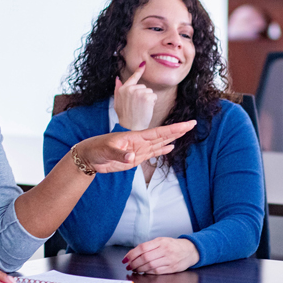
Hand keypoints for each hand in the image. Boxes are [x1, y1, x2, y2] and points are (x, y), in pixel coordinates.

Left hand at [75, 120, 195, 172]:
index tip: (187, 124)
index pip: (159, 132)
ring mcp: (139, 150)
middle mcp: (140, 142)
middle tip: (192, 124)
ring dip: (172, 138)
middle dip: (178, 130)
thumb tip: (132, 158)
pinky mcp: (136, 158)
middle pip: (163, 135)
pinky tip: (170, 147)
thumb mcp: (107, 151)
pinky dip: (162, 150)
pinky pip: (153, 153)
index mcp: (136, 137)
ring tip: (185, 132)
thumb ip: (120, 155)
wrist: (89, 156)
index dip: (174, 128)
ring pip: (160, 143)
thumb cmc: (97, 149)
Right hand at [113, 62, 155, 129]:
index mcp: (123, 89)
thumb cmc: (125, 116)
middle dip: (143, 95)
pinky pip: (154, 96)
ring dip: (148, 99)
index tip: (143, 64)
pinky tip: (146, 109)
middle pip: (144, 86)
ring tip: (141, 108)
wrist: (131, 127)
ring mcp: (138, 92)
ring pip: (149, 91)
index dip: (139, 70)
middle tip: (138, 106)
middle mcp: (130, 88)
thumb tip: (117, 79)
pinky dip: (153, 103)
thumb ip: (118, 90)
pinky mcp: (147, 97)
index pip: (133, 77)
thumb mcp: (117, 102)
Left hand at [124, 237, 199, 273]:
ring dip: (139, 269)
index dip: (131, 254)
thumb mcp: (162, 241)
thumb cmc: (174, 246)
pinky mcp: (172, 268)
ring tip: (135, 269)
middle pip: (145, 258)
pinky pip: (156, 271)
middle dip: (134, 263)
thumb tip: (133, 254)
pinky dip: (147, 272)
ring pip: (150, 266)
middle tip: (129, 266)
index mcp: (161, 242)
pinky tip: (144, 271)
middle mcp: (165, 250)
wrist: (190, 251)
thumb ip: (149, 246)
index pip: (142, 248)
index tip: (125, 259)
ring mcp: (169, 260)